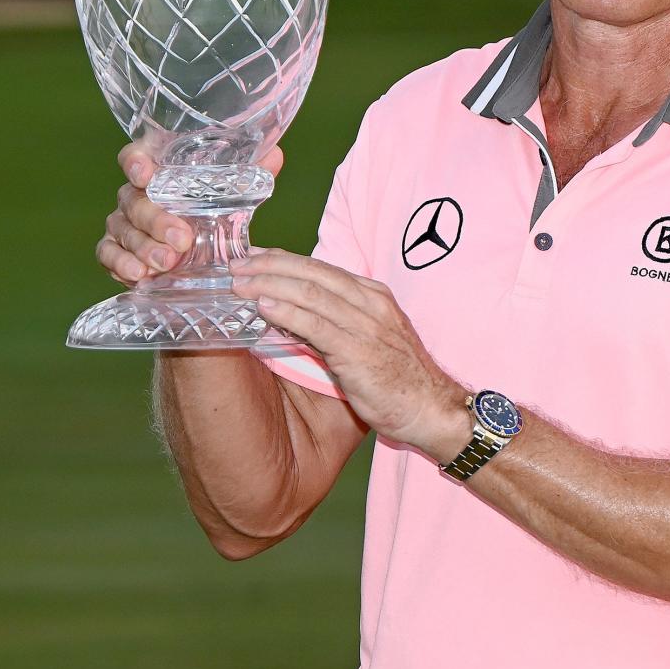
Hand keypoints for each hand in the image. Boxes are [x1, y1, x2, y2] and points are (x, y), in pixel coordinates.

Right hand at [97, 142, 284, 286]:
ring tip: (166, 264)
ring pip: (123, 229)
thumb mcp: (233, 194)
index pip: (135, 156)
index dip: (136, 162)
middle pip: (134, 200)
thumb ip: (250, 174)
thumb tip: (274, 155)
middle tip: (182, 239)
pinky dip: (120, 264)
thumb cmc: (210, 209)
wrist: (198, 249)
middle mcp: (135, 193)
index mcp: (158, 170)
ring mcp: (123, 222)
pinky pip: (108, 254)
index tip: (146, 174)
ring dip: (144, 247)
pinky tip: (138, 275)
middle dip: (156, 220)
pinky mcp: (115, 249)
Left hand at [229, 249, 468, 456]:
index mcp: (373, 296)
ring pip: (309, 291)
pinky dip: (286, 311)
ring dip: (269, 284)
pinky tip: (263, 306)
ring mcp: (365, 324)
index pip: (322, 268)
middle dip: (270, 265)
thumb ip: (342, 324)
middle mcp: (370, 302)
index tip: (255, 258)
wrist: (433, 410)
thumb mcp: (374, 340)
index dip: (284, 261)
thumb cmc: (402, 382)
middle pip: (312, 271)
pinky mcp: (357, 350)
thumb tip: (299, 317)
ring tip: (239, 283)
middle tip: (236, 265)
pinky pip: (315, 324)